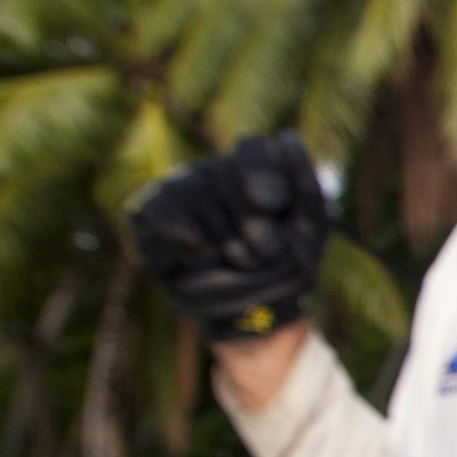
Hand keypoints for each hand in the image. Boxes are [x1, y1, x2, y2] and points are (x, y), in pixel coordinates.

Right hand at [124, 133, 329, 341]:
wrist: (251, 317)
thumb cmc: (283, 267)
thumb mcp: (309, 225)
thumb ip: (305, 180)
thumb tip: (286, 139)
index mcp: (256, 167)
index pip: (252, 148)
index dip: (263, 176)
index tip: (275, 206)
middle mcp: (216, 170)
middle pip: (227, 173)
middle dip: (252, 222)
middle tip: (260, 253)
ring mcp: (180, 187)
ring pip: (198, 193)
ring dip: (225, 240)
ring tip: (233, 259)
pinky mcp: (146, 211)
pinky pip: (165, 213)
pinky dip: (191, 244)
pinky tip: (202, 259)